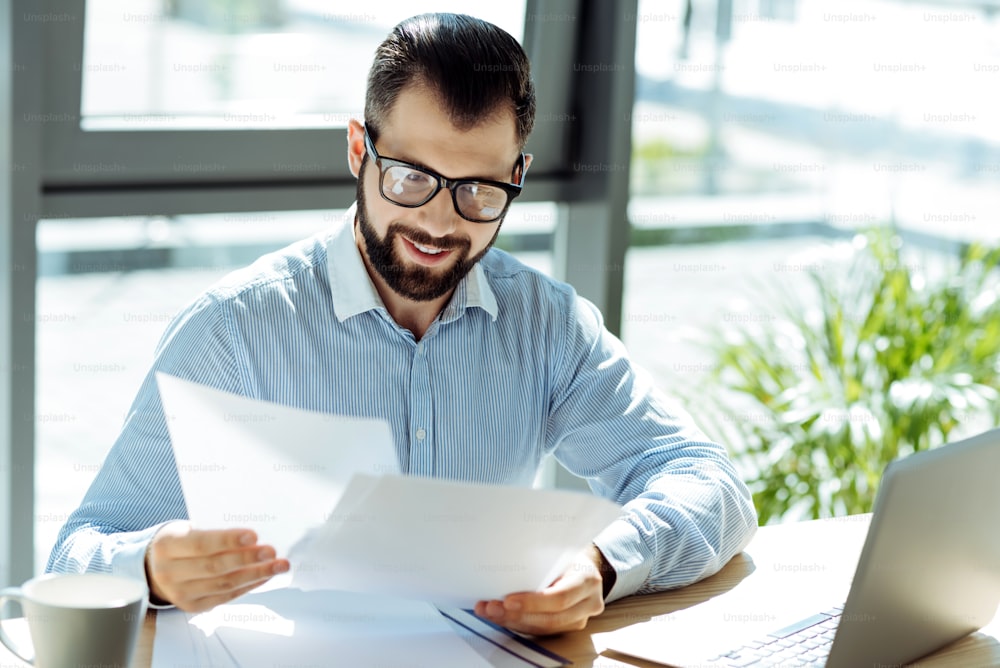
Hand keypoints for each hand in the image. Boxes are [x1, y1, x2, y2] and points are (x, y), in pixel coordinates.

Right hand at [144, 520, 289, 611]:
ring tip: (279, 565)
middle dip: (247, 559)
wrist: (155, 568)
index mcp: (167, 545)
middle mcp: (169, 572)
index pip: (201, 544)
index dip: (228, 540)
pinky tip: (265, 576)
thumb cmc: (181, 542)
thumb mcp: (188, 529)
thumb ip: (213, 530)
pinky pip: (225, 597)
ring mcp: (179, 593)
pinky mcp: (192, 607)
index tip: (254, 535)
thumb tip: (254, 534)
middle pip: (214, 567)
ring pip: (223, 585)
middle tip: (272, 551)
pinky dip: (248, 586)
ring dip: (255, 575)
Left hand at [473, 545, 609, 634]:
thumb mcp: (560, 552)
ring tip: (489, 612)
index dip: (533, 602)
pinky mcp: (566, 628)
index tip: (507, 600)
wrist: (583, 566)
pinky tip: (499, 616)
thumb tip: (506, 567)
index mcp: (588, 580)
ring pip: (542, 629)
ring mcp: (579, 619)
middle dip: (516, 615)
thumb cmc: (568, 556)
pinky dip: (517, 624)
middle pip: (550, 619)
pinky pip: (540, 631)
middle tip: (491, 608)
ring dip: (511, 621)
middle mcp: (588, 604)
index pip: (561, 597)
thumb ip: (543, 564)